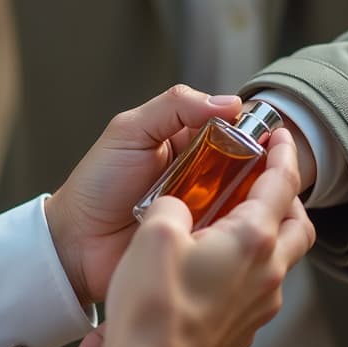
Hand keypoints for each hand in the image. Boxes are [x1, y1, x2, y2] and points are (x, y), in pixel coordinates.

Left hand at [44, 85, 244, 306]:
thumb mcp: (130, 131)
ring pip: (247, 202)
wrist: (75, 242)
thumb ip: (174, 107)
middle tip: (266, 180)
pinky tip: (242, 233)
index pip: (235, 130)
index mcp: (188, 142)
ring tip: (254, 208)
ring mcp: (205, 211)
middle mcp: (203, 175)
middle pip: (249, 167)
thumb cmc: (96, 184)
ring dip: (253, 204)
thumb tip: (229, 102)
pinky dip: (238, 233)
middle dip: (261, 172)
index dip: (255, 134)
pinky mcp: (203, 244)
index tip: (272, 140)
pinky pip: (232, 236)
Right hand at [64, 128, 315, 346]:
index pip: (283, 184)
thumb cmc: (152, 309)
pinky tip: (216, 262)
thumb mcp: (155, 232)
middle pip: (298, 225)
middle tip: (265, 179)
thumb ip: (173, 204)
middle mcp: (267, 274)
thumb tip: (178, 207)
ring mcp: (259, 307)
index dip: (283, 154)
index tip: (280, 137)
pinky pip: (259, 287)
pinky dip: (250, 265)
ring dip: (269, 233)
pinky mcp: (243, 330)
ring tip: (235, 219)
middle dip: (287, 197)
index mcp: (252, 240)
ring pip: (282, 259)